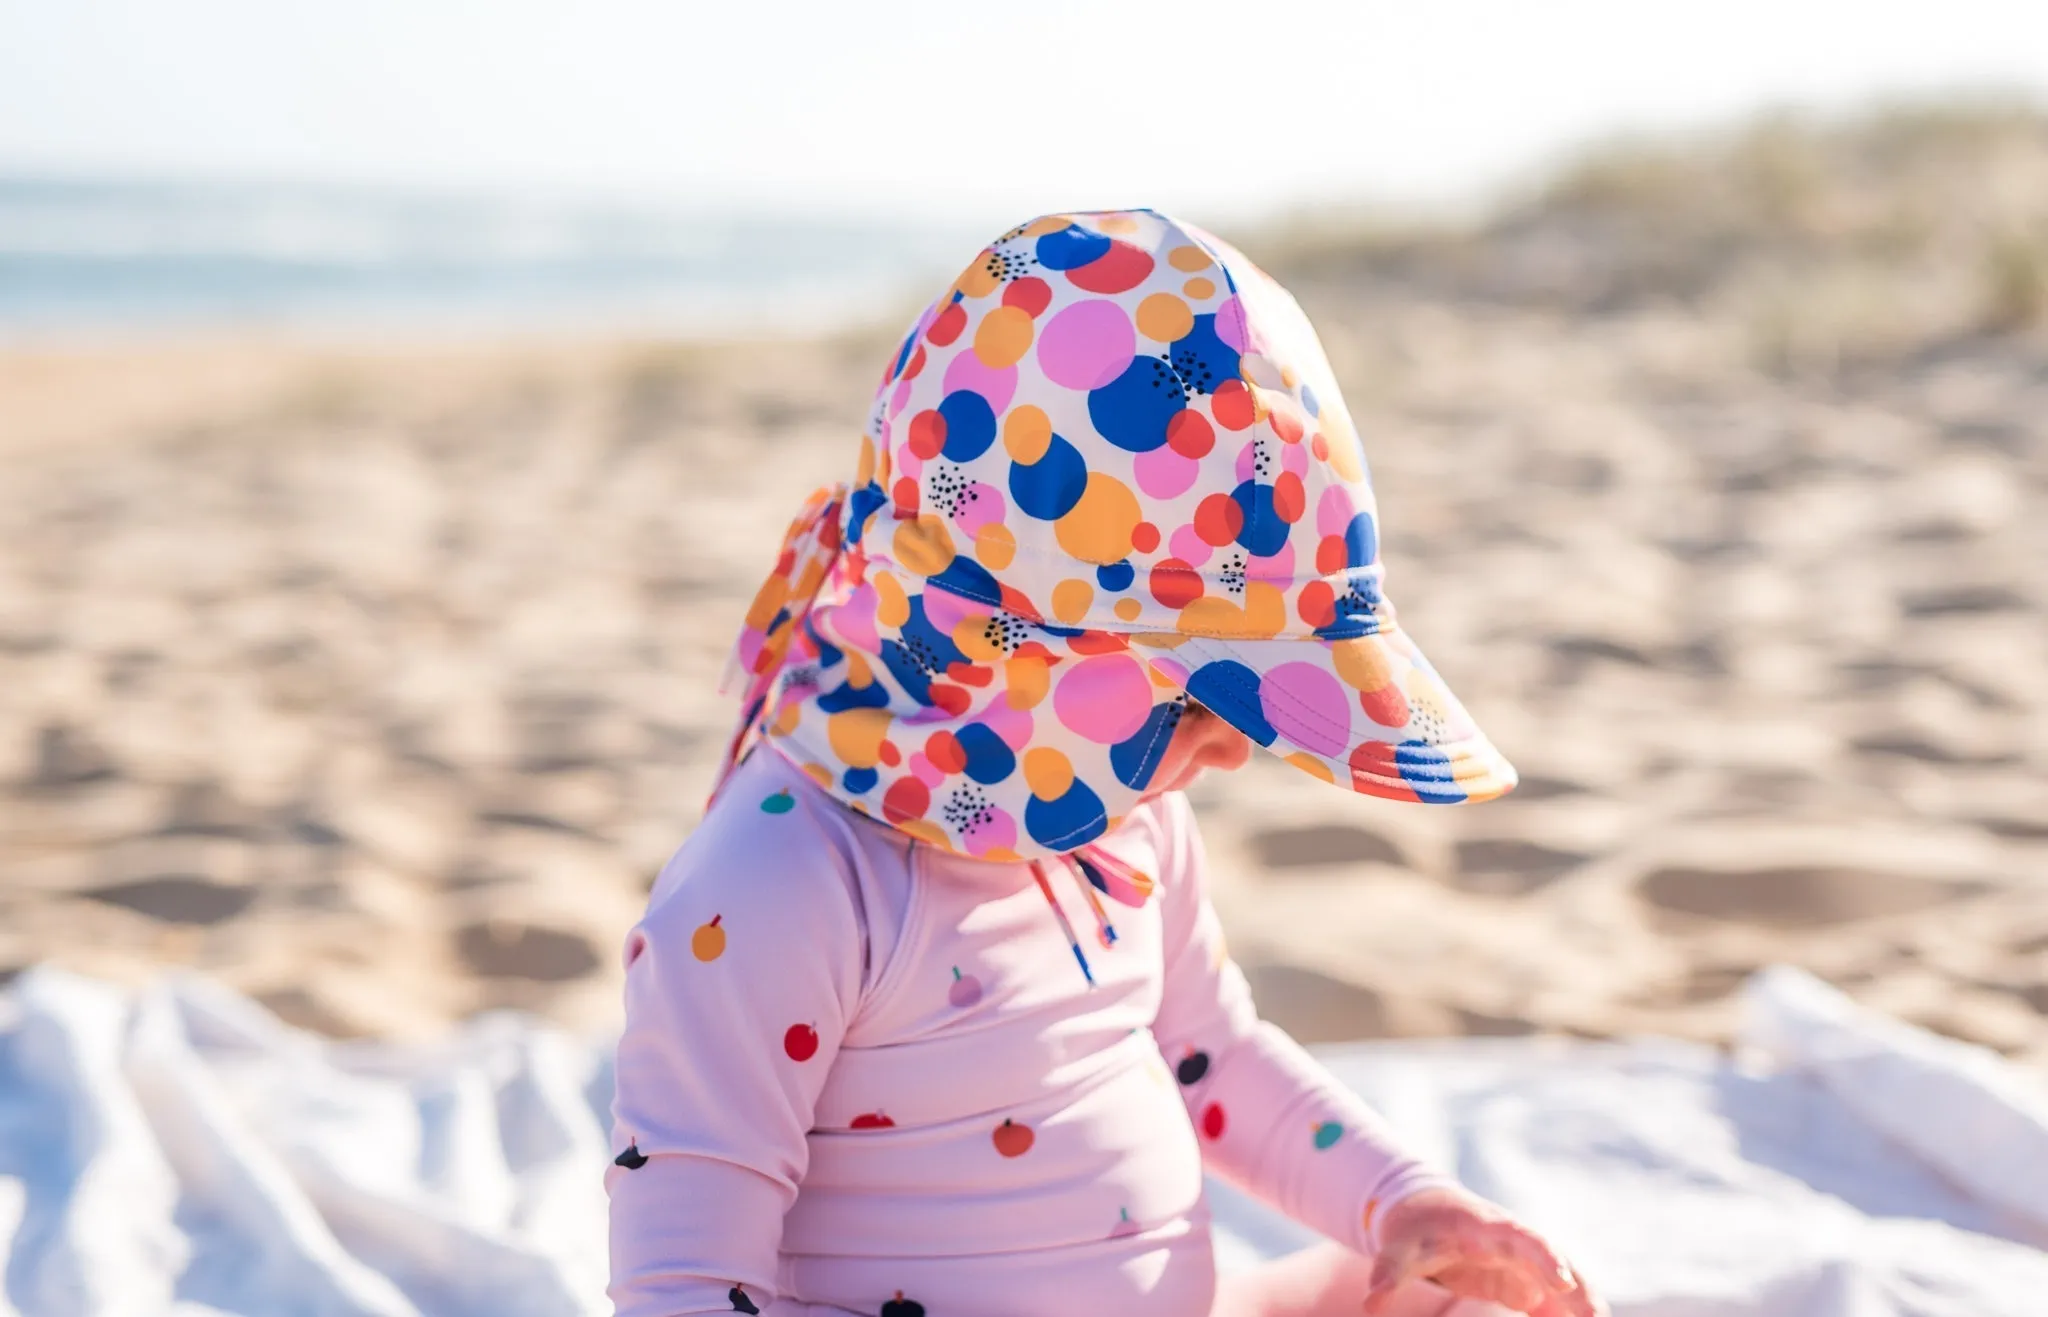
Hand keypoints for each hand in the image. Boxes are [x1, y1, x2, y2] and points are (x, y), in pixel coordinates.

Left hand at [1364, 1186, 1604, 1316]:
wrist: (1424, 1215)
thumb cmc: (1414, 1229)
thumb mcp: (1398, 1248)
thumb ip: (1389, 1272)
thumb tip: (1370, 1304)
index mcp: (1488, 1228)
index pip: (1523, 1238)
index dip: (1543, 1257)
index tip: (1561, 1279)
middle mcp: (1515, 1244)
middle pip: (1555, 1263)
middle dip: (1577, 1290)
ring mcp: (1523, 1265)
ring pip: (1562, 1285)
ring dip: (1580, 1307)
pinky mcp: (1522, 1285)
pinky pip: (1551, 1304)